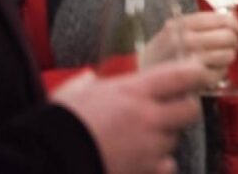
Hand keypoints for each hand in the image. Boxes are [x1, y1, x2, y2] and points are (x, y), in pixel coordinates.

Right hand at [52, 58, 208, 173]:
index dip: (193, 74)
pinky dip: (158, 163)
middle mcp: (148, 117)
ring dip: (164, 137)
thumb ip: (89, 82)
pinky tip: (142, 159)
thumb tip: (89, 78)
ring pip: (176, 138)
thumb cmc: (57, 123)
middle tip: (169, 109)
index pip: (184, 75)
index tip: (193, 75)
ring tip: (141, 138)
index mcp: (134, 91)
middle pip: (191, 109)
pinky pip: (167, 165)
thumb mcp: (74, 93)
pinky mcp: (144, 170)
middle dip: (183, 109)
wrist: (44, 160)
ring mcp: (148, 146)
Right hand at [144, 11, 237, 83]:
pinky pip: (221, 73)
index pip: (222, 18)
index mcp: (182, 24)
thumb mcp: (175, 31)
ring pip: (228, 55)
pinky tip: (210, 74)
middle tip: (230, 48)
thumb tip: (234, 17)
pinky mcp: (193, 79)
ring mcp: (190, 60)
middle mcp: (186, 39)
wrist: (139, 79)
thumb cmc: (162, 54)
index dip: (236, 25)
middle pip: (228, 36)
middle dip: (234, 43)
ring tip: (217, 61)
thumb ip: (202, 24)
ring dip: (227, 59)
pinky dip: (220, 74)